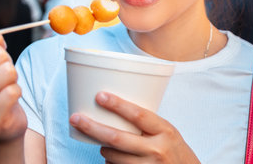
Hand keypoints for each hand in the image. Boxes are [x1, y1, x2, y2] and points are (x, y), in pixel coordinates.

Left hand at [70, 92, 199, 163]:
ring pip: (112, 156)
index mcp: (165, 131)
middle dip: (92, 127)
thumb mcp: (168, 132)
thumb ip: (148, 124)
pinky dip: (110, 162)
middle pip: (117, 138)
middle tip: (76, 118)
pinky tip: (113, 158)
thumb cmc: (176, 151)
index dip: (118, 105)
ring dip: (102, 148)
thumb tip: (116, 110)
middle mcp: (157, 149)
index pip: (138, 115)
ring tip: (103, 142)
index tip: (100, 96)